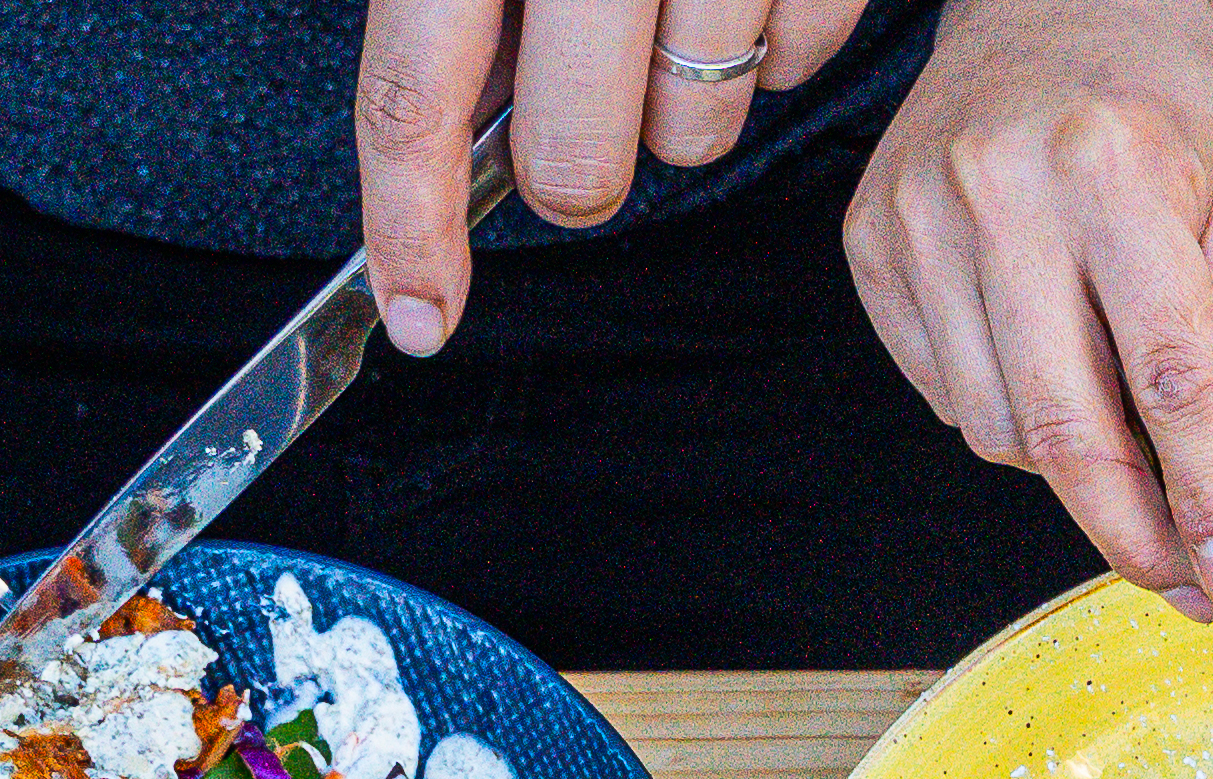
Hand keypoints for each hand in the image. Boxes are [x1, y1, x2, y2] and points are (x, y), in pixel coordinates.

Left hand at [357, 0, 886, 351]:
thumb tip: (432, 119)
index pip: (415, 91)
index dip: (409, 222)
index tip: (419, 314)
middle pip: (577, 152)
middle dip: (574, 171)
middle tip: (578, 128)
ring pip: (699, 128)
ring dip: (681, 111)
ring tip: (672, 20)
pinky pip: (803, 59)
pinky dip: (778, 49)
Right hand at [842, 0, 1212, 607]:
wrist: (1046, 6)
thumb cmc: (1158, 104)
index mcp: (1113, 164)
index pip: (1168, 373)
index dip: (1206, 494)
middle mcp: (1001, 189)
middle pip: (1064, 428)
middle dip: (1133, 530)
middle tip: (1185, 579)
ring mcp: (920, 218)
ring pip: (999, 432)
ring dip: (1073, 469)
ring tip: (1125, 432)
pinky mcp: (871, 244)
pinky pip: (949, 396)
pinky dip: (1010, 416)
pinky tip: (1050, 365)